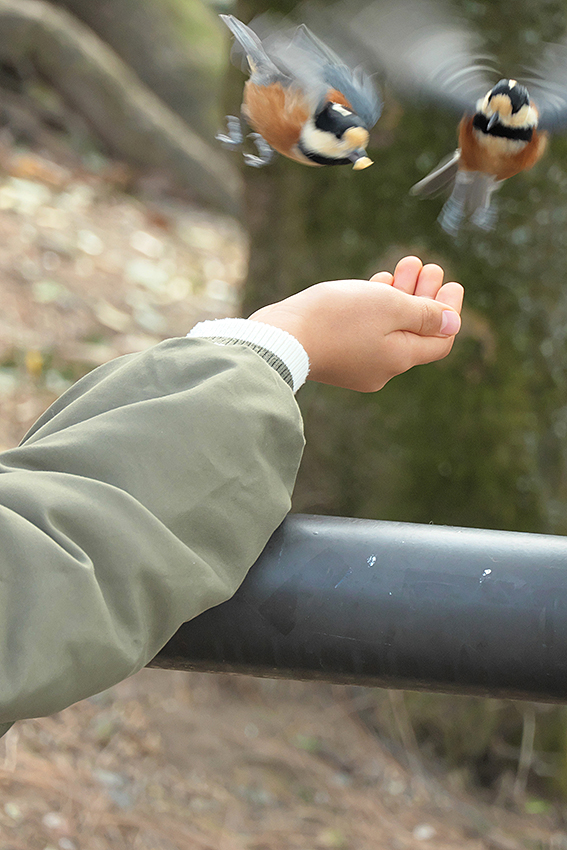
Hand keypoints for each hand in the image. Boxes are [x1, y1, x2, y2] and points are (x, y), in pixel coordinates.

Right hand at [249, 256, 463, 391]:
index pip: (440, 340)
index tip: (451, 282)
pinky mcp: (336, 356)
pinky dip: (376, 308)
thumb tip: (453, 323)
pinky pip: (366, 332)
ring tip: (405, 264)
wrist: (279, 338)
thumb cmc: (335, 319)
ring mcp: (357, 364)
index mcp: (399, 359)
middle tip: (428, 266)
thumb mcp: (389, 306)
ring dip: (401, 296)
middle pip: (415, 332)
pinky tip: (377, 283)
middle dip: (424, 296)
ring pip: (390, 328)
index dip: (449, 311)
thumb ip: (424, 314)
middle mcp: (382, 369)